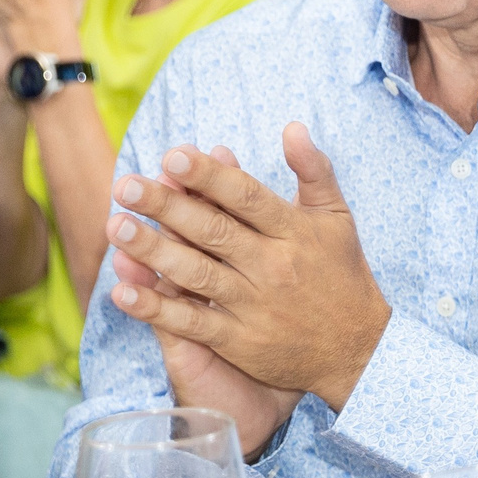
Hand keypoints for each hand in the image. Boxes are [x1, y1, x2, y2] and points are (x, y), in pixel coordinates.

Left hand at [104, 124, 392, 409]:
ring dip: (153, 251)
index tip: (173, 154)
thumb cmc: (344, 276)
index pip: (246, 197)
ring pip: (196, 274)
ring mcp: (255, 305)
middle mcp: (273, 266)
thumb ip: (315, 171)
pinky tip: (123, 291)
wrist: (360, 350)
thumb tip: (292, 127)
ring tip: (117, 227)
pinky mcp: (240, 341)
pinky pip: (191, 322)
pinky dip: (156, 309)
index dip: (209, 176)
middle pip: (213, 231)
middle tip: (126, 185)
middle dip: (167, 206)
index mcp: (295, 232)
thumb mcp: (338, 219)